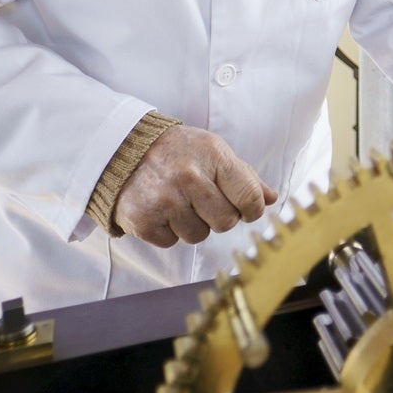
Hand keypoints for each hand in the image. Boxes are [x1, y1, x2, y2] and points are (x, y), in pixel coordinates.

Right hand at [115, 124, 278, 246]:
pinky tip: (160, 209)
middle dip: (219, 216)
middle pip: (226, 222)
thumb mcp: (212, 151)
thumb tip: (271, 198)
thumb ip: (244, 176)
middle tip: (202, 201)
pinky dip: (168, 230)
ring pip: (199, 236)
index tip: (245, 209)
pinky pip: (172, 242)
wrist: (122, 150)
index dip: (251, 209)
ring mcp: (164, 200)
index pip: (249, 197)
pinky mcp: (143, 220)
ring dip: (192, 224)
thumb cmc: (176, 151)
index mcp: (212, 155)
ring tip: (178, 201)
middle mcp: (188, 177)